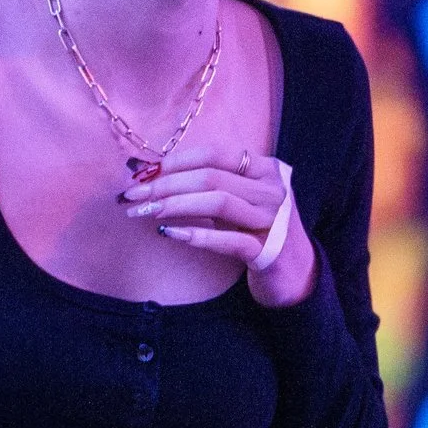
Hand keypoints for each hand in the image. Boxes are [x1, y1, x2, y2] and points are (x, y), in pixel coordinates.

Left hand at [124, 148, 312, 304]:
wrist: (295, 274)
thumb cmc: (257, 232)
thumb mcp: (236, 202)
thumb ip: (206, 186)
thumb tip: (150, 172)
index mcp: (265, 168)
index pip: (215, 153)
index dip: (176, 161)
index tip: (142, 172)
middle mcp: (272, 188)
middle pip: (211, 176)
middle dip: (165, 183)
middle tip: (132, 195)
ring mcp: (273, 219)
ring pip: (218, 201)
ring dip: (175, 205)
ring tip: (145, 212)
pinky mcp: (268, 251)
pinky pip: (229, 240)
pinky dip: (197, 235)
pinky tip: (170, 235)